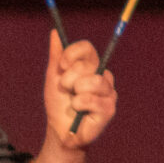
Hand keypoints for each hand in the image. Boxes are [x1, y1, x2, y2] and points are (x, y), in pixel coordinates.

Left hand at [45, 32, 115, 146]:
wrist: (59, 129)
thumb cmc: (58, 104)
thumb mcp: (54, 78)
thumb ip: (56, 57)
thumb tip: (54, 32)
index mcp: (90, 66)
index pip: (87, 48)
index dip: (72, 53)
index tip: (61, 65)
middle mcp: (102, 76)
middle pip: (88, 64)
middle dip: (69, 78)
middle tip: (66, 90)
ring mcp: (108, 92)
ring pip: (94, 81)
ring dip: (76, 93)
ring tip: (73, 102)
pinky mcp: (109, 108)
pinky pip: (93, 100)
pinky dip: (80, 105)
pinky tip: (78, 111)